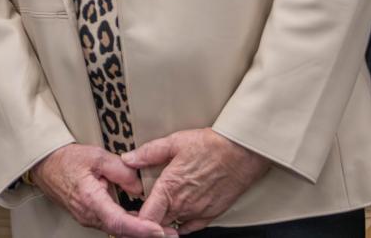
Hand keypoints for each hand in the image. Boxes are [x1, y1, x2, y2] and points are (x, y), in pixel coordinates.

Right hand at [30, 144, 175, 237]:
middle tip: (172, 233)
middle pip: (121, 231)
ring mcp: (89, 218)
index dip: (140, 229)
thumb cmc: (68, 160)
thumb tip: (139, 187)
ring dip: (139, 232)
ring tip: (164, 230)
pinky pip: (113, 225)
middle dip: (146, 234)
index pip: (118, 222)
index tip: (158, 230)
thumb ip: (121, 170)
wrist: (46, 166)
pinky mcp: (91, 217)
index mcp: (90, 200)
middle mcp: (89, 215)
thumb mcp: (97, 156)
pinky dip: (130, 226)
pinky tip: (145, 224)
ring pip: (118, 230)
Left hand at [120, 128, 267, 232]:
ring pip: (173, 225)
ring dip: (165, 220)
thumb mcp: (174, 142)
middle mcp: (183, 205)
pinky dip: (182, 224)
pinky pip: (191, 228)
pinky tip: (179, 215)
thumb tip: (128, 159)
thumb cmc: (210, 146)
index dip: (136, 219)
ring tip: (161, 210)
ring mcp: (197, 212)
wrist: (241, 153)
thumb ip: (148, 153)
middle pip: (158, 224)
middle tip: (144, 209)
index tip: (130, 214)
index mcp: (169, 188)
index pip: (147, 217)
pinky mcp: (211, 215)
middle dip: (149, 219)